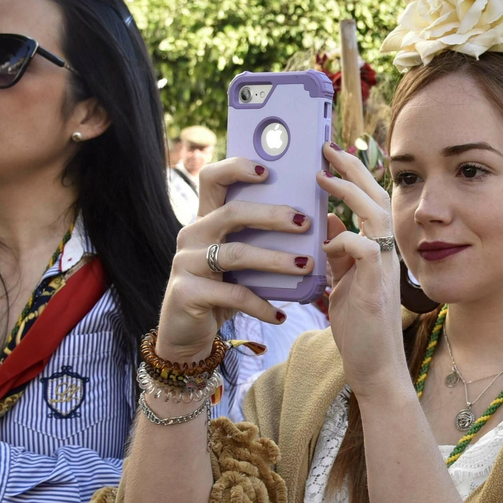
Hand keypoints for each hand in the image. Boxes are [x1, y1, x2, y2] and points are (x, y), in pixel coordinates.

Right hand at [157, 157, 314, 362]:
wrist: (186, 335)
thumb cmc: (222, 292)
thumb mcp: (240, 264)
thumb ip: (262, 242)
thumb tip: (316, 227)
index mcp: (206, 219)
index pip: (213, 178)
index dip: (236, 168)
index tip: (267, 170)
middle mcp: (192, 234)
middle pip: (232, 213)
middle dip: (271, 216)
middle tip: (305, 223)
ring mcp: (186, 262)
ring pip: (236, 253)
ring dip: (275, 259)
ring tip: (306, 265)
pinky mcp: (186, 292)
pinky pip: (233, 294)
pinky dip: (261, 305)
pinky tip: (280, 315)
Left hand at [319, 143, 408, 398]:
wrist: (374, 368)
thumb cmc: (359, 328)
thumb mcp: (343, 282)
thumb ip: (339, 253)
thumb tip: (328, 224)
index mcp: (377, 251)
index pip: (370, 201)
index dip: (353, 175)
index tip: (330, 155)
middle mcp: (386, 254)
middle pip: (377, 198)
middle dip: (353, 168)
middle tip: (327, 147)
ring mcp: (384, 269)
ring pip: (376, 215)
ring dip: (350, 191)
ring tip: (324, 174)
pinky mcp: (376, 288)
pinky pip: (364, 249)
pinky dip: (343, 240)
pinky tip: (324, 243)